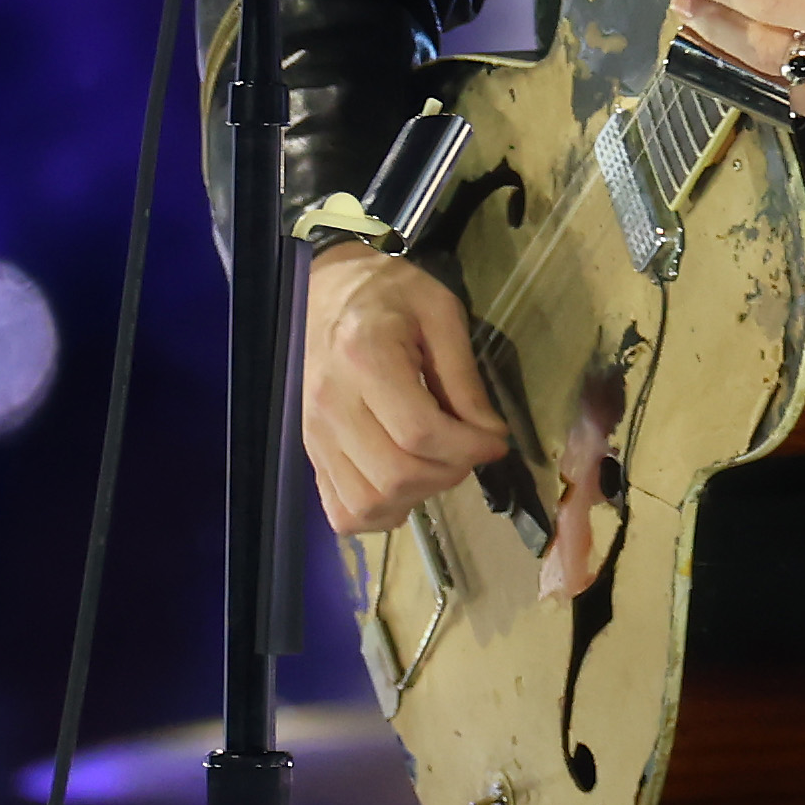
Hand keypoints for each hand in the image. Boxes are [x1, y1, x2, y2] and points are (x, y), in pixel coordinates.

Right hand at [298, 242, 507, 533]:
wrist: (326, 290)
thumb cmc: (388, 294)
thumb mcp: (440, 314)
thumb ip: (464, 376)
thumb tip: (489, 435)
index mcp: (365, 357)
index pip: (420, 432)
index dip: (468, 447)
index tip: (495, 440)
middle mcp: (331, 403)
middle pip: (396, 475)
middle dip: (449, 472)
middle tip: (468, 450)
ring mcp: (314, 433)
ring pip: (368, 503)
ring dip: (415, 498)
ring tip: (436, 466)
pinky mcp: (310, 451)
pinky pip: (341, 512)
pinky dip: (378, 515)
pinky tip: (402, 488)